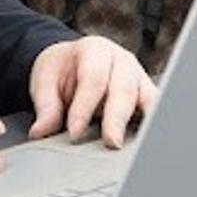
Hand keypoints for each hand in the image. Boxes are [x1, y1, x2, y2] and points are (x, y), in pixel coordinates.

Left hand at [28, 36, 157, 149]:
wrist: (71, 60)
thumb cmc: (60, 70)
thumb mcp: (45, 82)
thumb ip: (46, 107)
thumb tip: (41, 132)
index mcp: (94, 50)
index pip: (93, 79)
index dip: (84, 107)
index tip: (75, 132)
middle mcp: (121, 60)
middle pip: (123, 89)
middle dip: (117, 118)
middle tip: (111, 142)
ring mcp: (138, 76)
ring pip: (146, 97)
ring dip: (143, 122)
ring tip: (137, 146)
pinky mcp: (146, 94)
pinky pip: (155, 109)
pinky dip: (154, 124)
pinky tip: (149, 142)